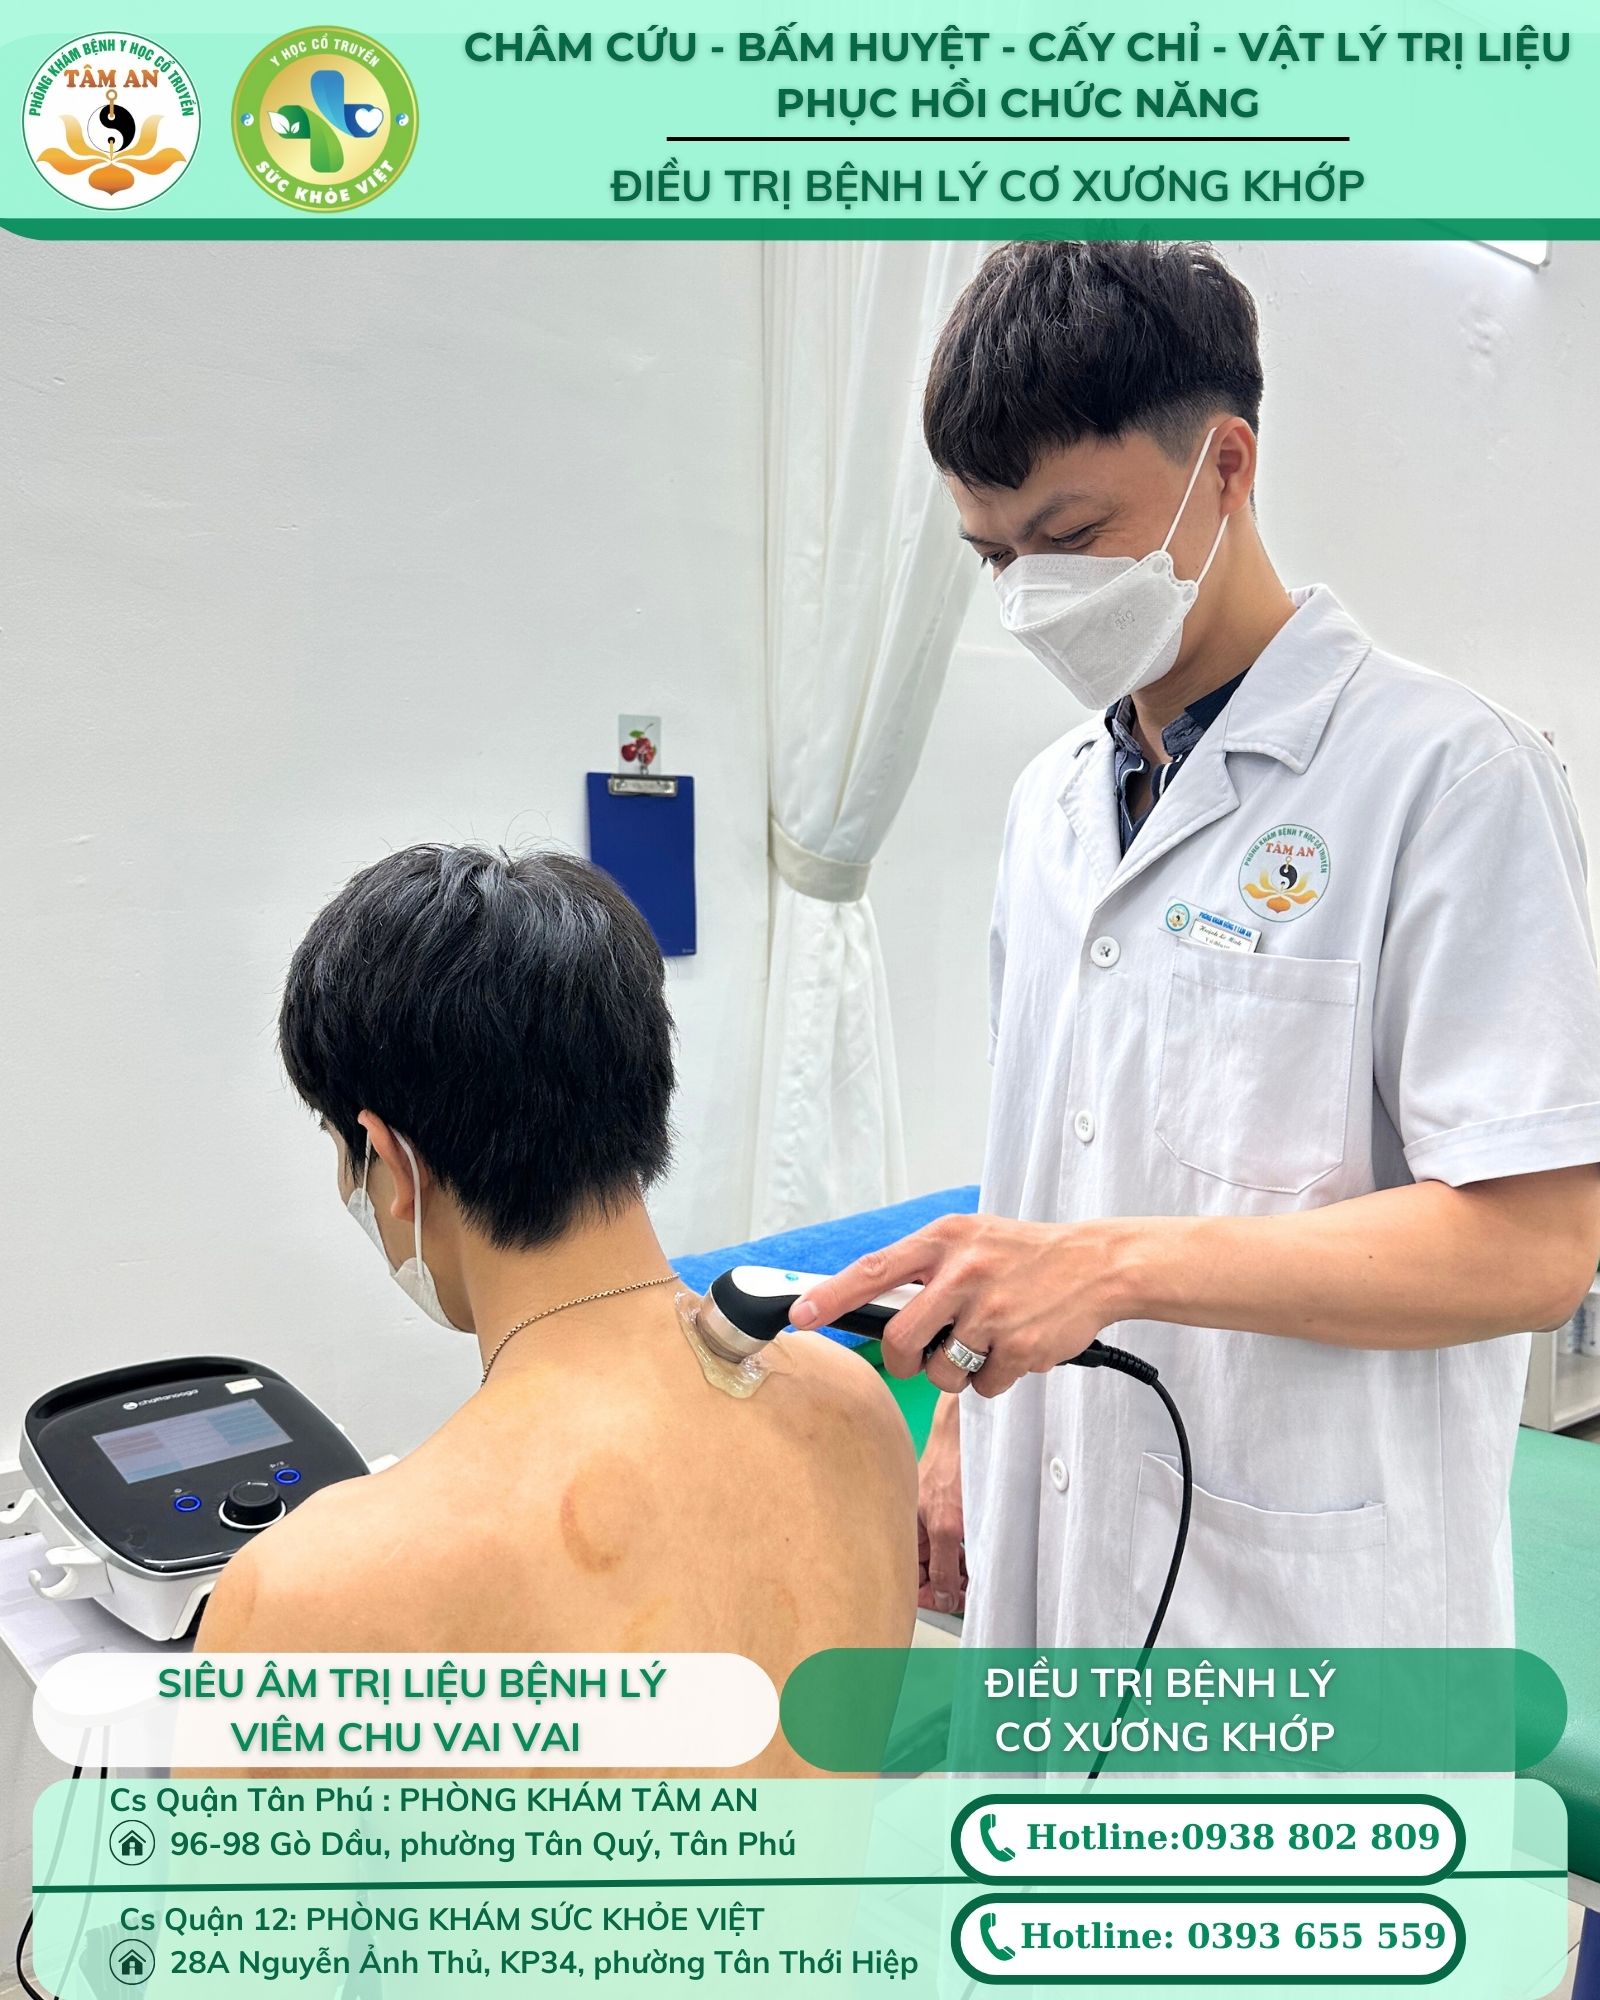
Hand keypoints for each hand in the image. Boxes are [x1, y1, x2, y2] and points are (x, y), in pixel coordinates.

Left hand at [791, 1213, 1125, 1396]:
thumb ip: (924, 1266)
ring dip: (956, 1371)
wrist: (1097, 1264)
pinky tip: (1014, 1346)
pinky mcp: (1020, 1346)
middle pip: (901, 1339)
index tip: (799, 1315)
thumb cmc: (1024, 1255)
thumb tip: (868, 1303)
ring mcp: (993, 1310)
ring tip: (984, 1341)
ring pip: (941, 1371)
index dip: (831, 1297)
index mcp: (945, 1239)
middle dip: (905, 1359)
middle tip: (925, 1353)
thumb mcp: (970, 1239)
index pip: (873, 1271)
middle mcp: (964, 1271)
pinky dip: (994, 1377)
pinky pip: (984, 1386)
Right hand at [918, 1397, 965, 1613]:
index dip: (932, 1595)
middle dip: (951, 1583)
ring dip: (963, 1568)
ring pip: (946, 1557)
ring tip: (980, 1570)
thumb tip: (944, 1598)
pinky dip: (969, 1549)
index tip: (955, 1603)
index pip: (910, 1578)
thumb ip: (942, 1566)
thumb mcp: (946, 1525)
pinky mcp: (951, 1508)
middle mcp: (916, 1525)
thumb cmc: (952, 1463)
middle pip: (929, 1570)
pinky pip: (957, 1540)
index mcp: (905, 1530)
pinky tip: (981, 1548)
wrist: (970, 1430)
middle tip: (973, 1589)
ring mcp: (933, 1516)